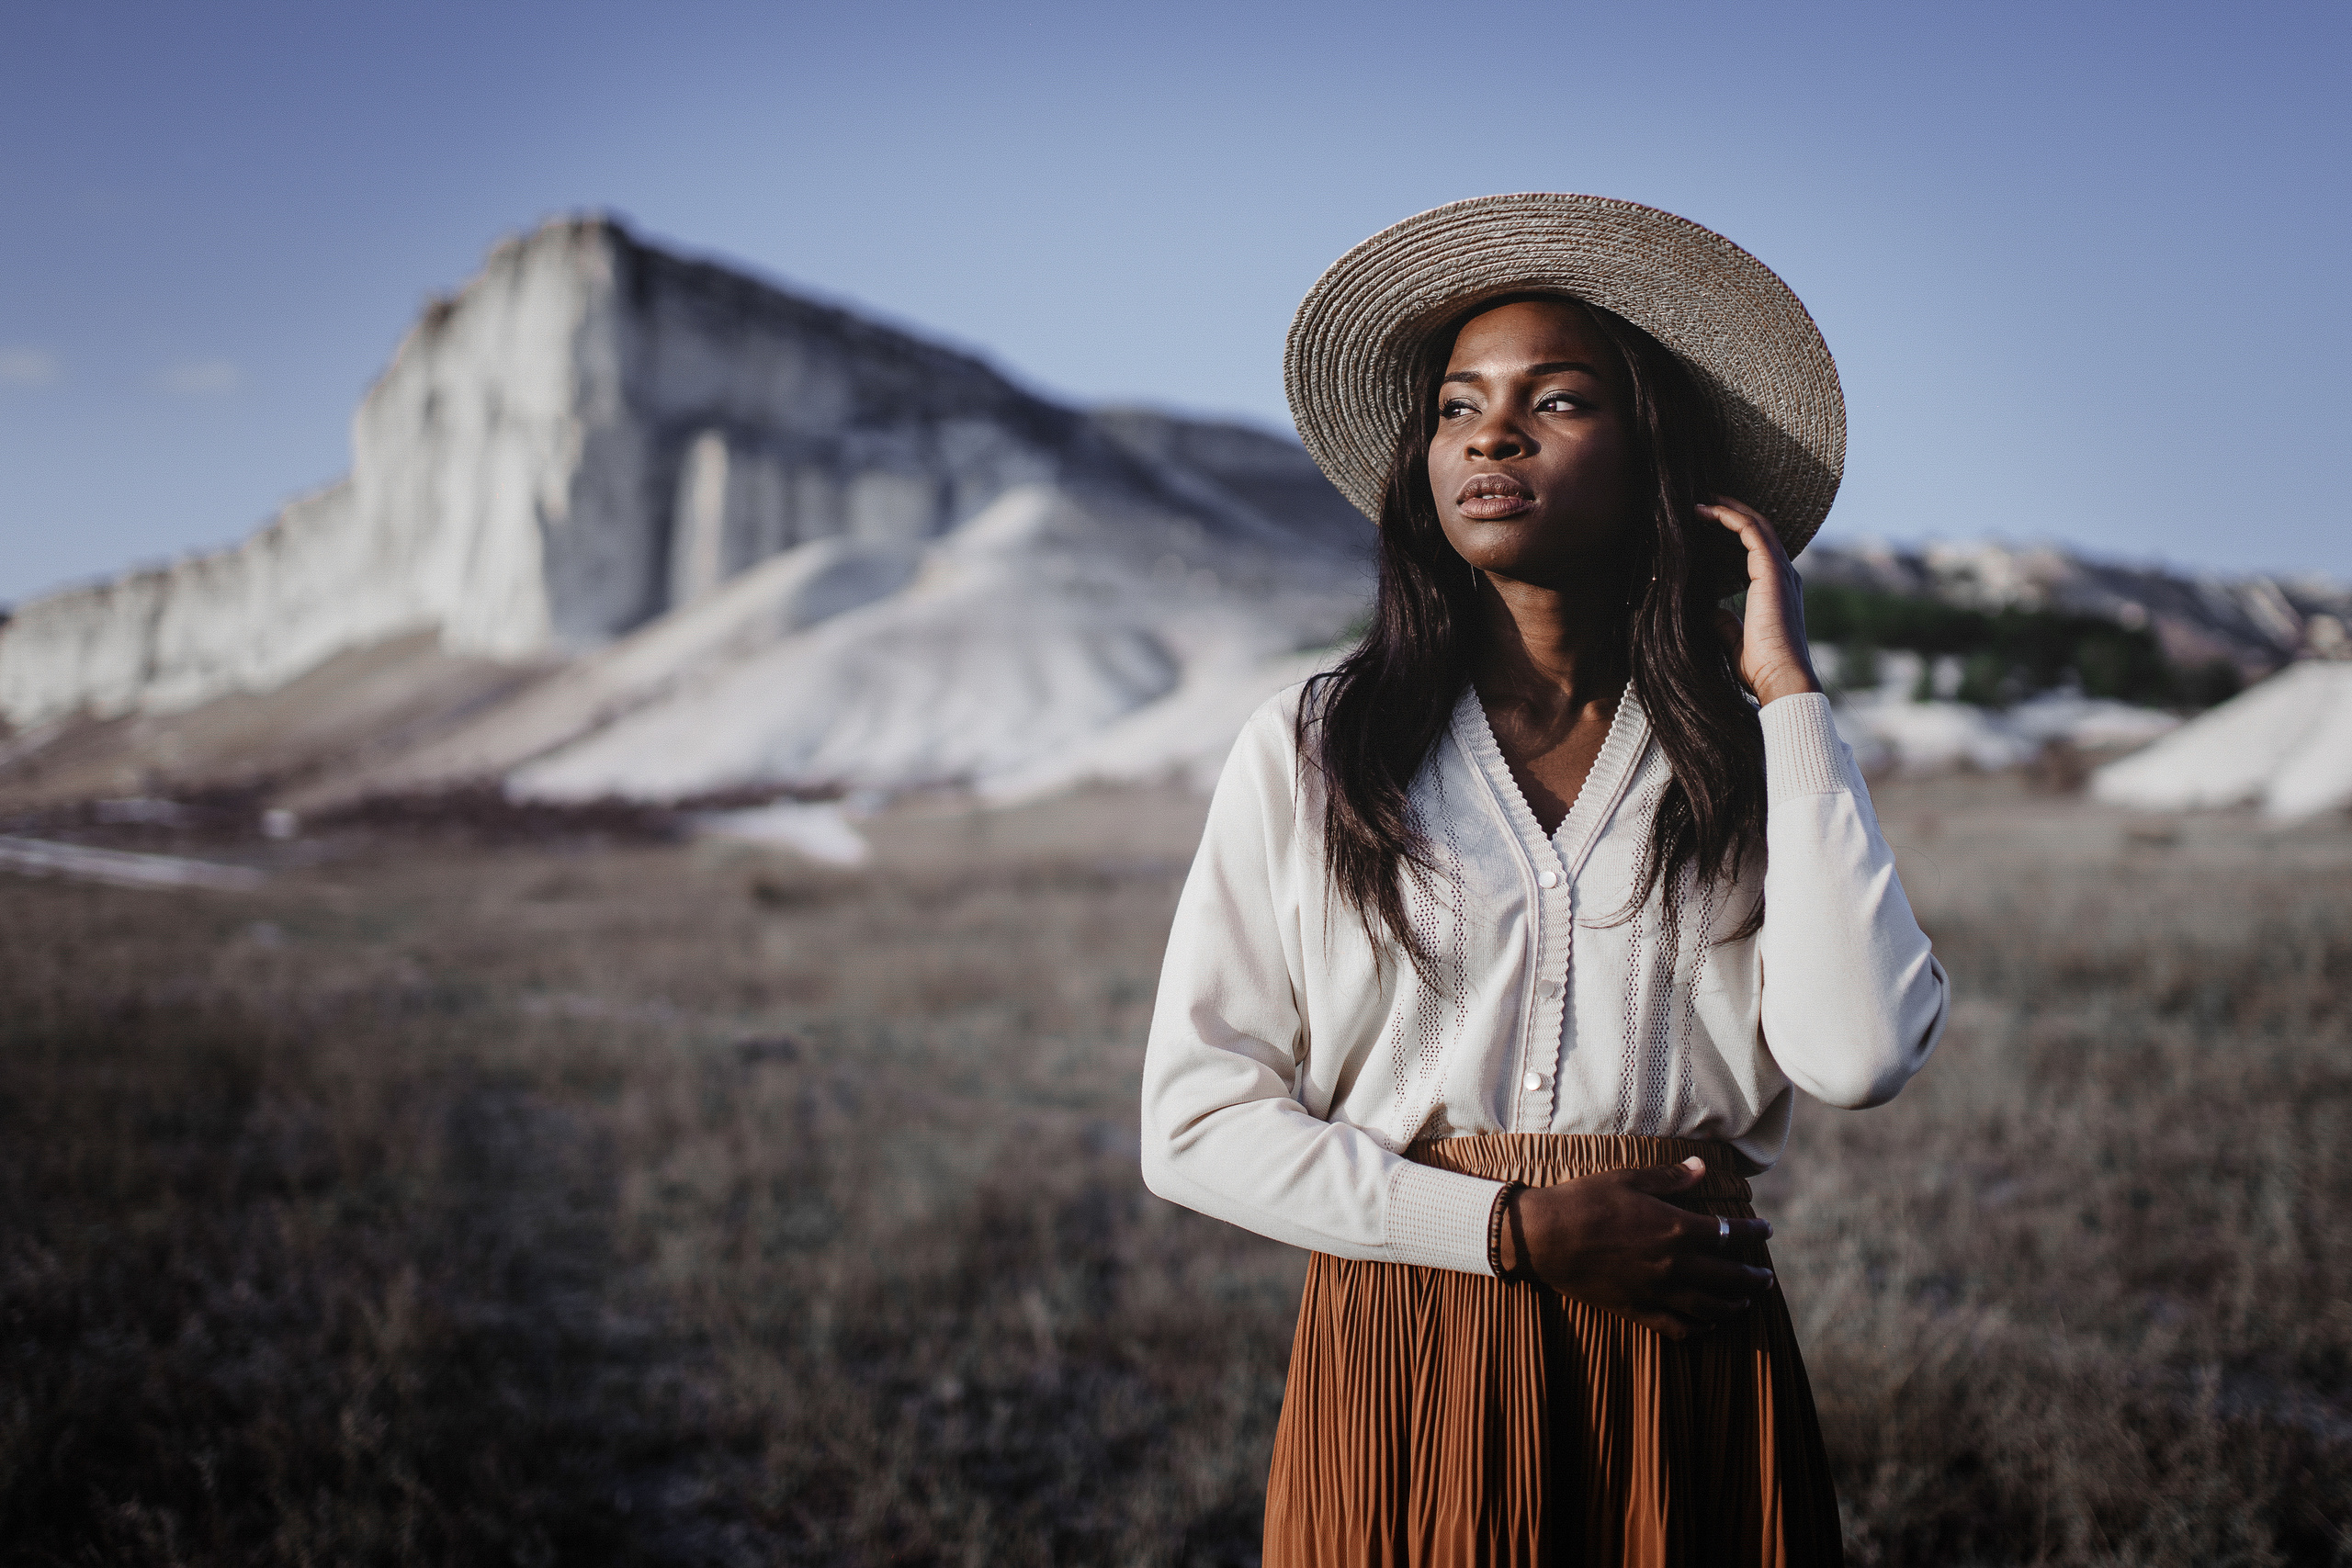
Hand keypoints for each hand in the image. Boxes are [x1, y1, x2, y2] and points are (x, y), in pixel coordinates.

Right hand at [1497, 1156, 1775, 1338]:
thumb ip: (1669, 1178)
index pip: (1728, 1232)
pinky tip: (1706, 1326)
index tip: (1766, 1229)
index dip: (1752, 1231)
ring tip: (1746, 1302)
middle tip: (1766, 1277)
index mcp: (1675, 1228)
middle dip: (1752, 1277)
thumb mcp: (1628, 1179)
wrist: (1546, 1236)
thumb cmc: (1585, 1201)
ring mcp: (1656, 1290)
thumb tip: (1702, 1167)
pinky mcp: (1636, 1309)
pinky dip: (1697, 1328)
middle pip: (1727, 1276)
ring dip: (1733, 1305)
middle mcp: (1673, 1264)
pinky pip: (1676, 1326)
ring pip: (1708, 1306)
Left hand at [1700, 497, 1820, 706]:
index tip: (1703, 528)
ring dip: (1727, 508)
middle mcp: (1783, 575)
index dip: (1729, 536)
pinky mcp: (1772, 570)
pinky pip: (1751, 531)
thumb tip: (1709, 610)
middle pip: (1758, 531)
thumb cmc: (1759, 668)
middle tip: (1701, 503)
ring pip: (1756, 524)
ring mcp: (1781, 571)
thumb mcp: (1733, 640)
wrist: (1780, 678)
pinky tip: (1704, 511)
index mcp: (1777, 589)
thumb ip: (1724, 623)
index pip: (1754, 551)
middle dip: (1730, 513)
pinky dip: (1728, 517)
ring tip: (1699, 500)